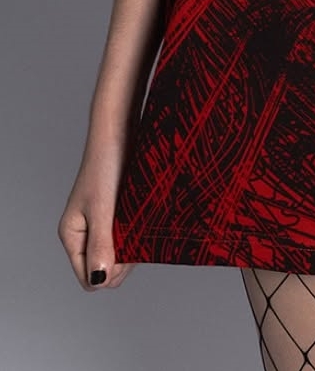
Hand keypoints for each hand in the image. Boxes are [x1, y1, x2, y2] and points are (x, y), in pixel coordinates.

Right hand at [57, 141, 135, 290]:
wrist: (120, 130)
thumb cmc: (106, 165)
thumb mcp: (102, 208)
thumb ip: (101, 244)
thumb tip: (99, 280)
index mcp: (73, 235)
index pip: (88, 277)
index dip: (109, 274)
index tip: (128, 254)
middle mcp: (85, 232)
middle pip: (104, 268)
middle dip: (122, 262)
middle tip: (138, 237)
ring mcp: (101, 222)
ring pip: (118, 252)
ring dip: (131, 247)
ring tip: (143, 227)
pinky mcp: (117, 211)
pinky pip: (126, 236)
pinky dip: (136, 234)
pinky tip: (147, 223)